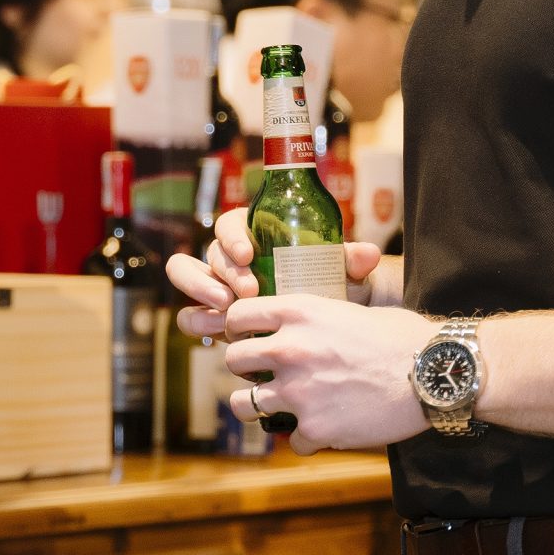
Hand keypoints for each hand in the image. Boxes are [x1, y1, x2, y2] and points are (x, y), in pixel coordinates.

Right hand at [166, 208, 386, 337]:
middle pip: (207, 252)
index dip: (232, 237)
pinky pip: (191, 314)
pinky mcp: (212, 315)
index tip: (249, 254)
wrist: (322, 321)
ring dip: (201, 290)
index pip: (229, 224)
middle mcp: (228, 258)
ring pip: (185, 276)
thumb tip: (368, 253)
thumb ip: (351, 259)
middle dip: (222, 270)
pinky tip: (219, 330)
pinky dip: (199, 319)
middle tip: (249, 291)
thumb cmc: (325, 283)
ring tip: (228, 309)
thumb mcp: (339, 270)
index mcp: (251, 233)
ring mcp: (215, 286)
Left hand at [216, 292, 431, 453]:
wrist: (435, 374)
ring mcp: (299, 391)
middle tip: (263, 375)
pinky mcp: (315, 427)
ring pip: (243, 405)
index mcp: (300, 312)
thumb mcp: (351, 309)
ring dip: (258, 408)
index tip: (247, 337)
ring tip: (279, 407)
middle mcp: (291, 349)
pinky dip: (307, 439)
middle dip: (245, 369)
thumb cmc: (403, 337)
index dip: (238, 327)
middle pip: (234, 361)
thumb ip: (314, 318)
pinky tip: (327, 430)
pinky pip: (292, 440)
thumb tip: (294, 326)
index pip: (238, 315)